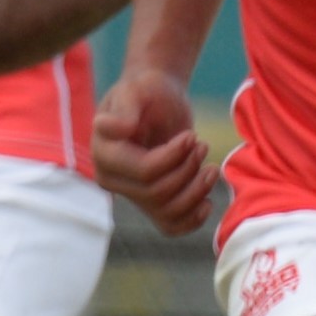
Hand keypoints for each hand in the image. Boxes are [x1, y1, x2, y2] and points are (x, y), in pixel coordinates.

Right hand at [91, 67, 213, 235]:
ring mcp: (132, 194)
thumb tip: (117, 128)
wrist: (157, 99)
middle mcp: (113, 180)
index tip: (192, 135)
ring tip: (211, 167)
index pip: (145, 172)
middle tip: (202, 145)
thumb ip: (125, 108)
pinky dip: (193, 220)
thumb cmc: (146, 90)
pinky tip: (208, 201)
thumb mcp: (136, 89)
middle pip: (159, 193)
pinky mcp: (152, 202)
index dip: (175, 157)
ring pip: (168, 212)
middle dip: (188, 170)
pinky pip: (171, 226)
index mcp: (105, 155)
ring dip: (197, 191)